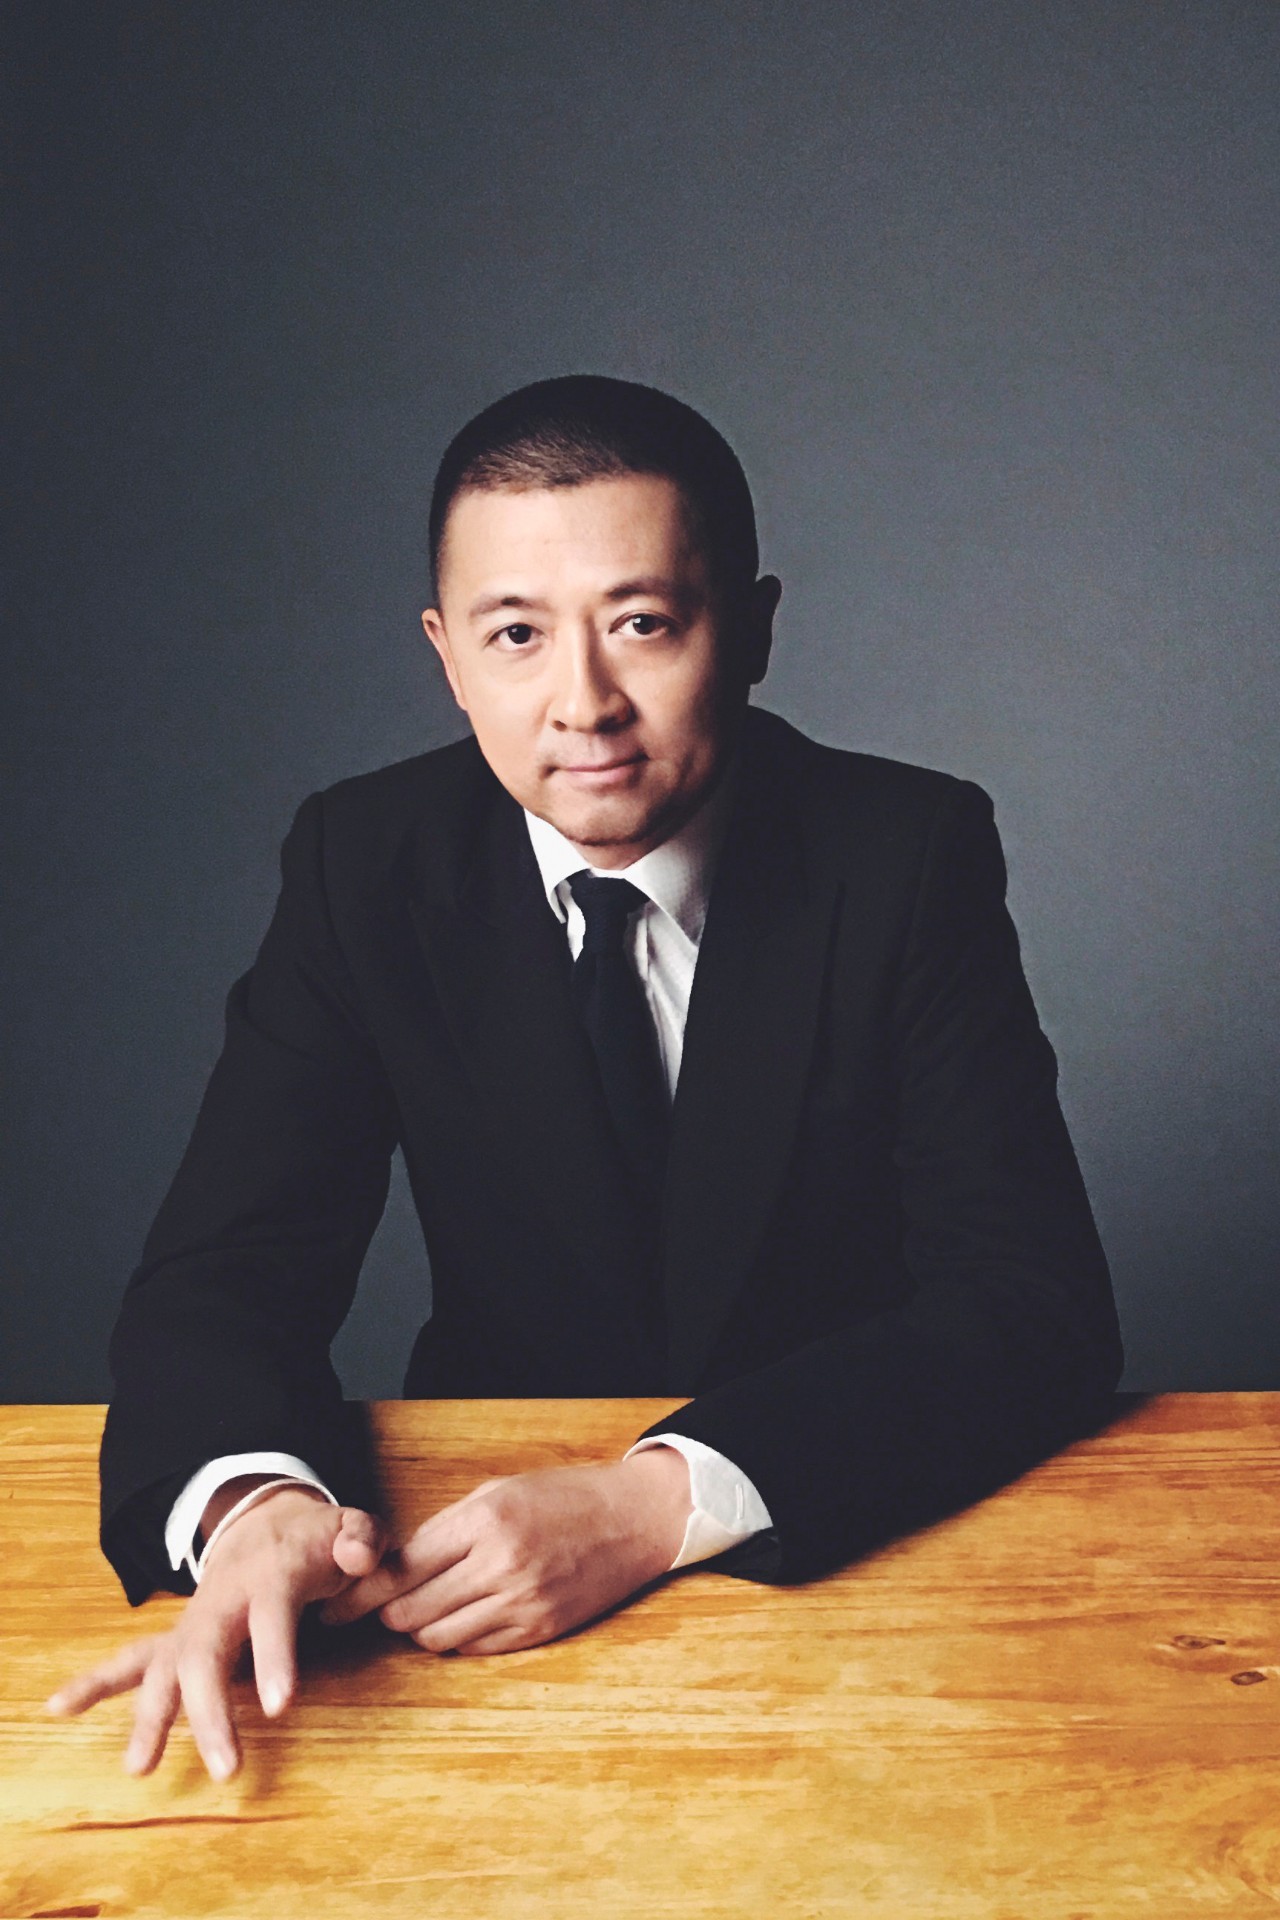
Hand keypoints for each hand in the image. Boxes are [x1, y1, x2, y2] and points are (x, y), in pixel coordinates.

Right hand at [46, 1486, 384, 1780]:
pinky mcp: (177, 1640)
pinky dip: (92, 1683)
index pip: (271, 1617)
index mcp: (270, 1575)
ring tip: (137, 1768)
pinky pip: (129, 1659)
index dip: (275, 1659)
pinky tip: (58, 1706)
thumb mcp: (350, 1528)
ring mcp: (194, 1621)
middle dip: (209, 1713)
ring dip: (150, 1716)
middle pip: (206, 1655)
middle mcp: (222, 1600)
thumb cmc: (316, 1538)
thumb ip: (362, 1541)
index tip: (280, 1707)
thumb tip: (361, 1560)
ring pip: (163, 1666)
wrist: (266, 1520)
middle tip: (227, 1767)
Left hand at [319, 1449, 691, 1654]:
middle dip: (387, 1613)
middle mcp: (502, 1565)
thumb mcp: (498, 1493)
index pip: (403, 1567)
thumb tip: (394, 1568)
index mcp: (485, 1521)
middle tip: (375, 1610)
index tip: (338, 1603)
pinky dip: (458, 1639)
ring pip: (439, 1637)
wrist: (632, 1519)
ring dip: (421, 1629)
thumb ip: (447, 1530)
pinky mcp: (541, 1630)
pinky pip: (476, 1648)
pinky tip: (459, 1618)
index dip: (364, 1590)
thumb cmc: (562, 1497)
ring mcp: (523, 1602)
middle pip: (413, 1610)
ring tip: (420, 1612)